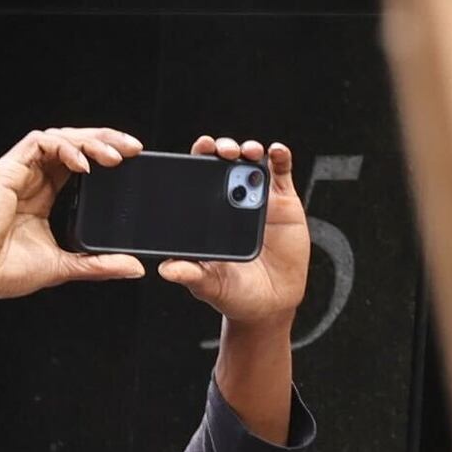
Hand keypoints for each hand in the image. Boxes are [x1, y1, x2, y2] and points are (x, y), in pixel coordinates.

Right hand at [0, 128, 145, 318]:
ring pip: (59, 137)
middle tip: (134, 148)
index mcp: (45, 196)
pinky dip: (65, 148)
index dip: (105, 155)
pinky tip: (83, 165)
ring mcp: (19, 173)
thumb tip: (135, 267)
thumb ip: (99, 264)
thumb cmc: (3, 270)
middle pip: (73, 143)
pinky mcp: (6, 170)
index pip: (80, 162)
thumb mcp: (63, 265)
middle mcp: (33, 180)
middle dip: (105, 139)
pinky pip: (37, 143)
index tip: (134, 160)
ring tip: (114, 157)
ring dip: (90, 141)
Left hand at [163, 139, 307, 332]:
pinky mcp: (285, 204)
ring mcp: (259, 201)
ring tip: (249, 151)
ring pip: (253, 165)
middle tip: (224, 150)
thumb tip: (166, 269)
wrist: (270, 304)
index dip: (199, 159)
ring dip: (251, 150)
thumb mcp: (208, 284)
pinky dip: (281, 158)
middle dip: (224, 149)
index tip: (200, 148)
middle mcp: (232, 203)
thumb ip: (190, 274)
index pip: (199, 178)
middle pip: (226, 165)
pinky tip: (276, 150)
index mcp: (208, 215)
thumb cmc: (234, 292)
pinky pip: (282, 175)